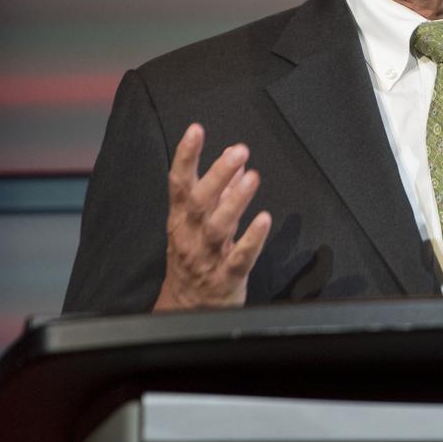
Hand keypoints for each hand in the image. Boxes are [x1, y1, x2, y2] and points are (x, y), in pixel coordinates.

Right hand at [153, 124, 271, 310]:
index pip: (178, 183)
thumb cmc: (194, 260)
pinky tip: (264, 220)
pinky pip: (239, 259)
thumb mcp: (198, 225)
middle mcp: (189, 237)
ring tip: (252, 177)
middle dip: (216, 174)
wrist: (186, 312)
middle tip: (238, 151)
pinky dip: (251, 239)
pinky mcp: (225, 279)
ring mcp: (206, 258)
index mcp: (180, 220)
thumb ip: (217, 192)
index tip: (195, 129)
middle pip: (198, 202)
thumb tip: (233, 162)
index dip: (185, 156)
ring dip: (235, 201)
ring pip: (217, 228)